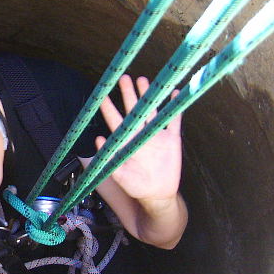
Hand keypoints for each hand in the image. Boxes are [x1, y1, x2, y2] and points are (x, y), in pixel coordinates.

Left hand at [96, 75, 182, 203]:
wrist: (157, 195)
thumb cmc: (136, 187)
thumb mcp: (120, 176)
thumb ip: (109, 159)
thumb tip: (99, 140)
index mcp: (127, 142)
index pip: (116, 121)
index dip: (110, 108)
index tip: (103, 95)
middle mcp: (140, 135)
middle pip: (134, 110)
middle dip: (128, 94)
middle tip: (123, 78)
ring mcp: (156, 136)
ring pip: (152, 111)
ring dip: (148, 96)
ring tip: (143, 80)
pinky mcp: (172, 140)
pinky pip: (174, 120)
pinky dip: (174, 107)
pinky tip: (174, 93)